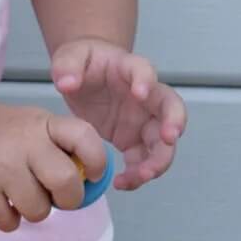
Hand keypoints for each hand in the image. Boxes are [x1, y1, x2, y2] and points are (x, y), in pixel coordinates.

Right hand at [0, 98, 106, 231]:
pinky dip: (7, 219)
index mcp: (43, 123)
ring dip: (33, 210)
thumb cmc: (1, 133)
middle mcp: (23, 141)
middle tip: (54, 194)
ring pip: (39, 211)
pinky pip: (10, 223)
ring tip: (18, 192)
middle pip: (66, 183)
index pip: (85, 137)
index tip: (90, 174)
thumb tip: (90, 185)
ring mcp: (0, 165)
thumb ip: (62, 149)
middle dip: (67, 199)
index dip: (97, 161)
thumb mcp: (34, 126)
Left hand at [50, 37, 185, 189]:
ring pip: (163, 141)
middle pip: (171, 108)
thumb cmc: (83, 62)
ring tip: (141, 175)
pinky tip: (123, 183)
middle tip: (169, 138)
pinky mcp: (134, 140)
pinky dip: (138, 174)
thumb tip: (66, 83)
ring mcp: (143, 120)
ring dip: (158, 160)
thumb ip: (66, 66)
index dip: (145, 80)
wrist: (82, 76)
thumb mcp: (69, 57)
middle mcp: (145, 96)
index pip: (143, 69)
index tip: (140, 93)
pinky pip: (144, 160)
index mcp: (128, 69)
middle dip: (174, 122)